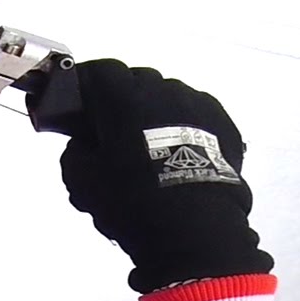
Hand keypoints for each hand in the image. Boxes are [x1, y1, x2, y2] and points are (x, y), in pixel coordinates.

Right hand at [47, 59, 271, 292]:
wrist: (194, 229)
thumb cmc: (132, 200)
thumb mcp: (82, 180)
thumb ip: (75, 151)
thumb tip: (85, 143)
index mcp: (124, 97)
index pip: (101, 71)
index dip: (89, 85)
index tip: (83, 106)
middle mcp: (163, 91)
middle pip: (137, 80)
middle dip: (123, 99)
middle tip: (114, 130)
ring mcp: (198, 105)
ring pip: (168, 96)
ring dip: (155, 111)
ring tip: (151, 145)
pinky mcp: (224, 124)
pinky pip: (196, 113)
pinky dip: (183, 125)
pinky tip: (178, 153)